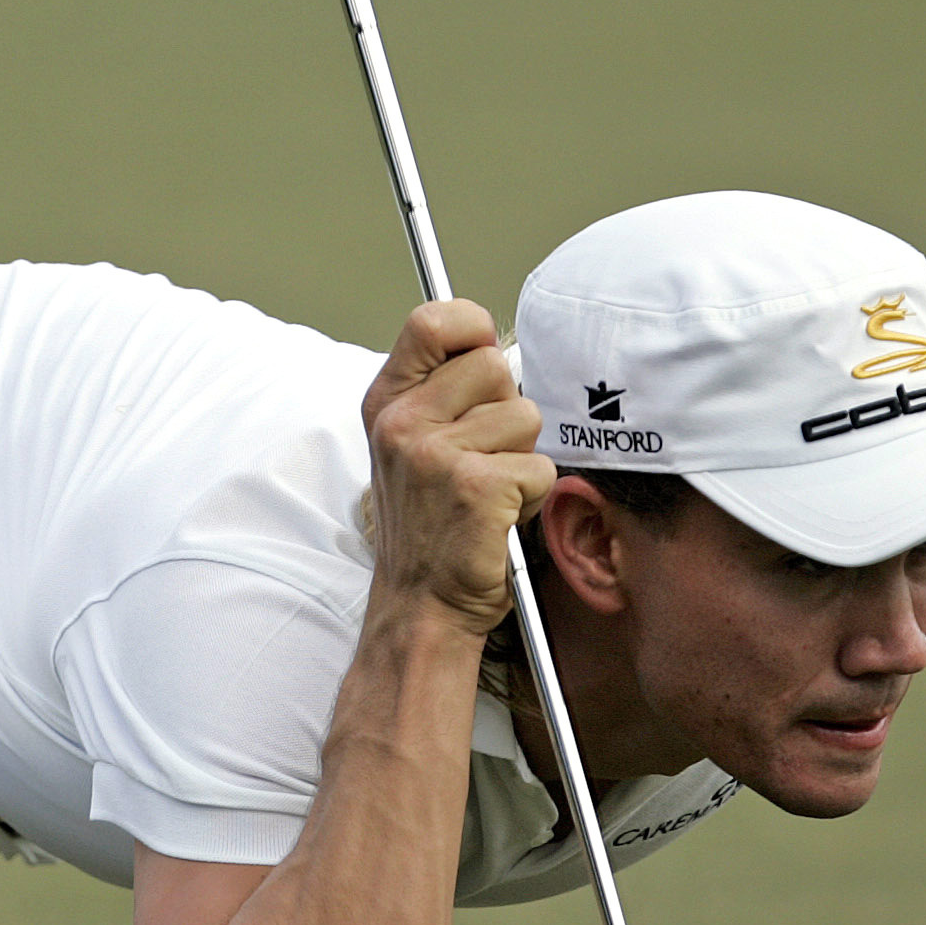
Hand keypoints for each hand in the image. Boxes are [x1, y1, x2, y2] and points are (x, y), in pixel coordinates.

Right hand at [359, 300, 554, 635]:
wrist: (420, 603)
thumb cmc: (427, 525)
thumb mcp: (409, 445)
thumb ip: (441, 392)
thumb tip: (494, 347)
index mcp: (386, 402)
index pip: (433, 321)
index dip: (472, 330)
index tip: (480, 359)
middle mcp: (403, 421)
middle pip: (495, 366)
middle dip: (505, 410)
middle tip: (482, 455)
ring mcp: (436, 453)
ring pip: (525, 416)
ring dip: (521, 457)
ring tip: (488, 490)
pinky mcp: (476, 486)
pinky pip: (539, 466)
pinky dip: (530, 496)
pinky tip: (497, 515)